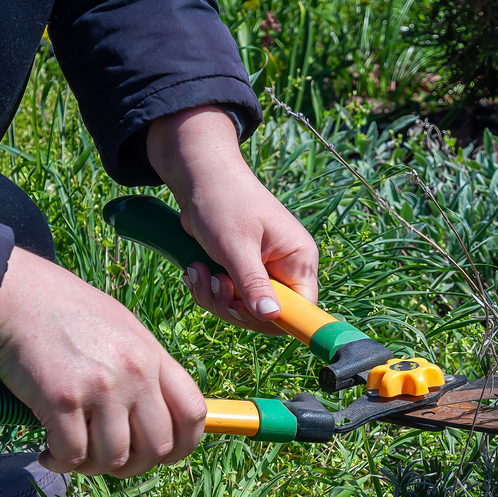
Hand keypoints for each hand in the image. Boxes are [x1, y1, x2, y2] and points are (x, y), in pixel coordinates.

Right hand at [0, 247, 206, 476]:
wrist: (15, 296)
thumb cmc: (66, 313)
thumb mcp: (124, 330)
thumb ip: (145, 370)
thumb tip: (157, 415)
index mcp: (154, 357)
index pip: (193, 413)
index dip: (184, 446)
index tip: (163, 457)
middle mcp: (135, 374)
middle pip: (157, 447)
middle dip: (134, 466)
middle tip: (109, 461)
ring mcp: (102, 387)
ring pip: (115, 458)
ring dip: (93, 468)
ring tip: (74, 456)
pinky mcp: (63, 400)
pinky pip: (73, 455)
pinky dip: (61, 463)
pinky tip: (49, 454)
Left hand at [147, 105, 318, 333]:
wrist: (199, 178)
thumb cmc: (223, 202)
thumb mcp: (237, 245)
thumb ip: (253, 282)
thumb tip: (271, 316)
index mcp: (298, 259)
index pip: (302, 306)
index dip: (277, 318)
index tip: (245, 312)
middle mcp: (286, 268)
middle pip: (269, 314)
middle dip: (234, 305)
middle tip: (214, 282)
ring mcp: (263, 271)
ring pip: (243, 309)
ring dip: (215, 297)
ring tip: (197, 270)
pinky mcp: (242, 272)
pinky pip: (228, 298)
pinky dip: (207, 290)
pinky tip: (195, 269)